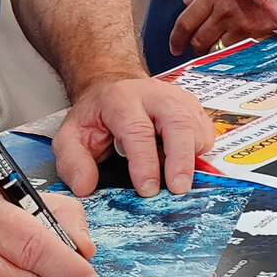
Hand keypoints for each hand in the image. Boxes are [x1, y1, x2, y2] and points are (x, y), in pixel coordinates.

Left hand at [53, 75, 215, 198]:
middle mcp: (152, 94)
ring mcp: (176, 98)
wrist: (114, 87)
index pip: (138, 130)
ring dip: (190, 157)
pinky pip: (205, 131)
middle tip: (178, 188)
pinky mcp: (192, 106)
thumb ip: (72, 161)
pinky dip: (198, 151)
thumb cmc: (98, 114)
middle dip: (180, 160)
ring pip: (195, 126)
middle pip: (177, 123)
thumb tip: (85, 185)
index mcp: (121, 99)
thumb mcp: (71, 135)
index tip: (147, 189)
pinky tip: (181, 160)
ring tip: (175, 177)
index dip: (145, 162)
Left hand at [171, 0, 276, 57]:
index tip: (175, 47)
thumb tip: (187, 2)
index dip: (176, 38)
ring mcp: (237, 24)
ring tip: (218, 50)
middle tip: (199, 49)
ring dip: (213, 52)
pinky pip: (233, 52)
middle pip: (198, 39)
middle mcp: (221, 10)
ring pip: (214, 49)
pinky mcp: (252, 34)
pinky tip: (235, 50)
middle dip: (195, 47)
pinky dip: (231, 54)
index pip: (185, 22)